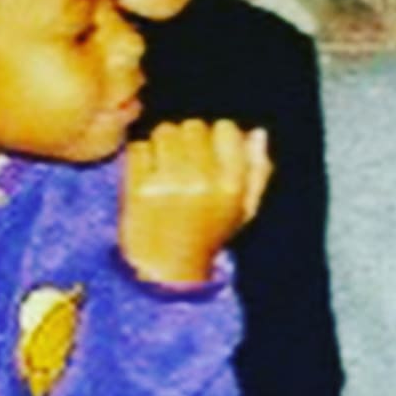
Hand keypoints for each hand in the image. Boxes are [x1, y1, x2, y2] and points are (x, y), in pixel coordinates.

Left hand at [121, 119, 271, 283]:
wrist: (165, 269)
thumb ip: (257, 171)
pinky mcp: (139, 188)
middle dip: (188, 138)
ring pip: (164, 131)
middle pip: (193, 125)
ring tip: (165, 165)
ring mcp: (168, 184)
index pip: (225, 128)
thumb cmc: (207, 234)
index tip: (209, 151)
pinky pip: (139, 147)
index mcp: (231, 186)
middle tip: (183, 160)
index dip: (216, 136)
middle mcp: (202, 182)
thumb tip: (257, 132)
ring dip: (163, 143)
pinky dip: (141, 156)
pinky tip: (147, 174)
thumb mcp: (244, 210)